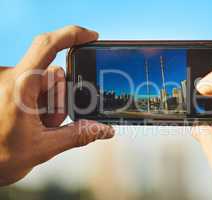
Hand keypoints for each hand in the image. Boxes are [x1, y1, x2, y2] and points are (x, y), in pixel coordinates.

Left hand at [0, 25, 114, 185]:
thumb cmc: (0, 158)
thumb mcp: (44, 148)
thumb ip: (78, 135)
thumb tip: (105, 130)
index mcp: (19, 88)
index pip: (47, 46)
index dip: (72, 35)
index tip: (92, 36)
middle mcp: (11, 78)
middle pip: (54, 74)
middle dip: (61, 98)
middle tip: (49, 124)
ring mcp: (10, 82)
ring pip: (46, 81)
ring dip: (51, 103)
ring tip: (37, 126)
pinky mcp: (9, 87)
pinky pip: (35, 86)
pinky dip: (41, 103)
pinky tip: (32, 122)